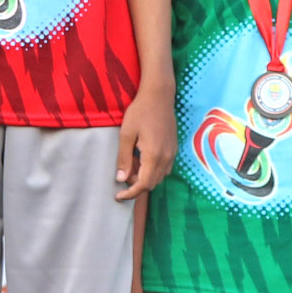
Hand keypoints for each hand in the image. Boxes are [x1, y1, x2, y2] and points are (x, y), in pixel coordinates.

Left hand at [114, 81, 172, 201]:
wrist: (159, 95)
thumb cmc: (140, 111)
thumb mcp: (126, 134)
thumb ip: (124, 158)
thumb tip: (121, 179)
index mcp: (154, 155)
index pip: (143, 185)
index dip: (130, 194)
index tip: (118, 196)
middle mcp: (166, 157)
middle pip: (152, 183)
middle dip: (136, 184)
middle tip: (122, 173)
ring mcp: (172, 153)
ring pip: (159, 176)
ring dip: (144, 177)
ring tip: (131, 163)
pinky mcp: (174, 148)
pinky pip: (164, 167)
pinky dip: (152, 169)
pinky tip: (141, 157)